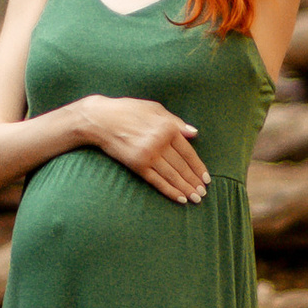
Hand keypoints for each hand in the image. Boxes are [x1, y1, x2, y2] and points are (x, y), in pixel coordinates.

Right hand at [83, 93, 208, 205]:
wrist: (101, 119)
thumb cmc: (128, 110)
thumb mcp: (154, 108)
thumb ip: (176, 121)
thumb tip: (194, 133)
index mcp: (167, 128)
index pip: (188, 152)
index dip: (199, 167)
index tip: (206, 179)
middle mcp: (160, 142)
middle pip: (182, 167)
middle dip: (194, 182)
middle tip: (203, 194)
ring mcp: (148, 155)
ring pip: (172, 176)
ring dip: (186, 189)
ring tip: (196, 199)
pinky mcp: (137, 165)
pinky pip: (157, 181)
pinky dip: (170, 191)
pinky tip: (180, 199)